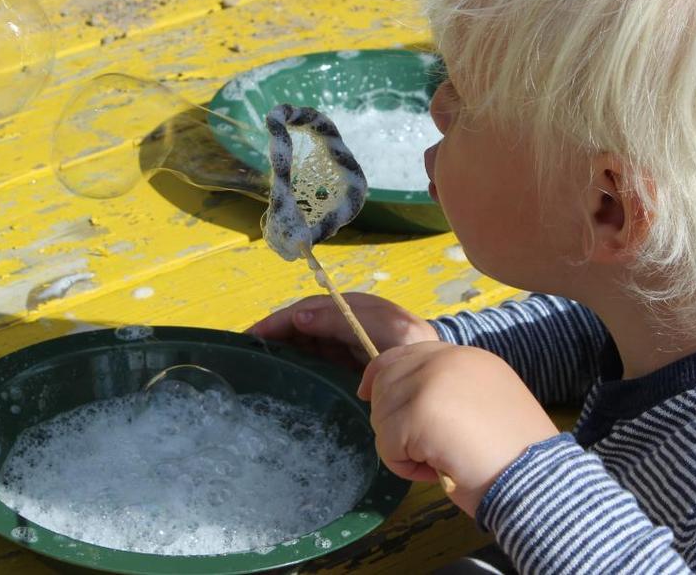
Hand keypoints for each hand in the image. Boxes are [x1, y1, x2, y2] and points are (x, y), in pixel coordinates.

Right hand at [248, 293, 437, 368]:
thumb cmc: (419, 361)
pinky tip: (282, 367)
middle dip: (277, 329)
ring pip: (310, 336)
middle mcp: (356, 321)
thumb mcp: (389, 340)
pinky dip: (300, 356)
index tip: (256, 334)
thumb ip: (347, 324)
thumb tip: (299, 315)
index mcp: (364, 312)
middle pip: (308, 319)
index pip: (314, 308)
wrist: (448, 387)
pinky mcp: (355, 359)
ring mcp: (355, 341)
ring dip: (285, 343)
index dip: (283, 319)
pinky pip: (321, 352)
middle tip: (247, 346)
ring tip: (256, 357)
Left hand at [359, 342, 559, 515]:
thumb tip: (399, 396)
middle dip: (391, 420)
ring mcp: (432, 381)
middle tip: (424, 449)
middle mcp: (447, 359)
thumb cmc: (513, 456)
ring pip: (382, 413)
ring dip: (400, 447)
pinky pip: (386, 442)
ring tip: (438, 460)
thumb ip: (446, 390)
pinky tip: (436, 470)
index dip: (379, 376)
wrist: (539, 482)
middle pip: (385, 381)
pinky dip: (403, 466)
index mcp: (464, 356)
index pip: (402, 353)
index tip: (366, 395)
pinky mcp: (420, 411)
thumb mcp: (480, 404)